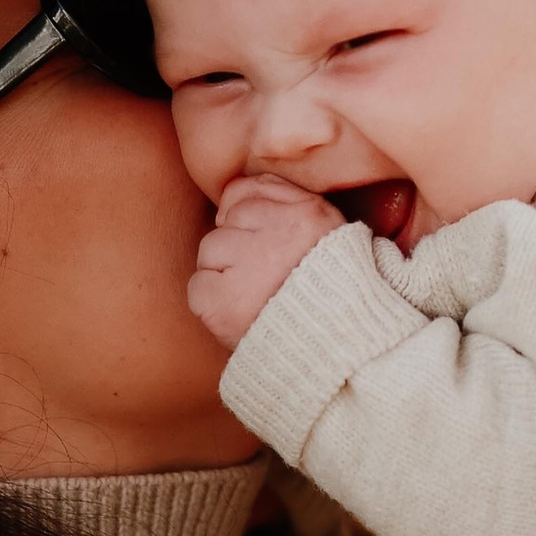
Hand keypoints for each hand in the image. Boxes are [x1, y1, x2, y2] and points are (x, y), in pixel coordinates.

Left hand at [187, 174, 344, 348]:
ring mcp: (246, 270)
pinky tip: (239, 312)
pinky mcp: (223, 304)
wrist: (338, 346)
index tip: (268, 248)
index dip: (249, 223)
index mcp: (304, 217)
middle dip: (237, 248)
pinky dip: (212, 301)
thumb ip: (281, 195)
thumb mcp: (323, 226)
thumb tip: (233, 188)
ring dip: (225, 273)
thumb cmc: (328, 286)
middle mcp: (275, 238)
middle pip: (224, 224)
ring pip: (209, 251)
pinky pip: (198, 287)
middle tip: (266, 278)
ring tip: (256, 296)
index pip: (242, 195)